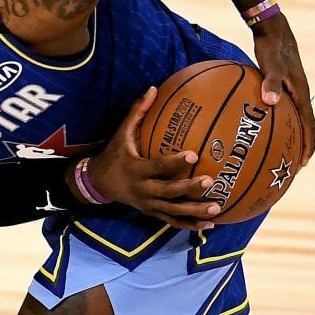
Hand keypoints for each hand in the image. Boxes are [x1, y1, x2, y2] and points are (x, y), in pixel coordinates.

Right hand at [86, 87, 223, 230]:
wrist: (98, 183)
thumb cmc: (114, 154)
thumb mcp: (122, 133)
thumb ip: (137, 112)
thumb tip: (153, 88)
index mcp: (137, 170)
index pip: (158, 166)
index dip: (175, 162)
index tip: (193, 154)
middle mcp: (143, 190)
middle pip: (168, 193)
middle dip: (189, 189)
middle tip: (209, 181)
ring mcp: (148, 205)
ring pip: (173, 211)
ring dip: (195, 212)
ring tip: (216, 209)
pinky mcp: (152, 213)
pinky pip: (172, 221)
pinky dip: (190, 225)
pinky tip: (210, 226)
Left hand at [252, 17, 314, 165]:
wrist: (274, 29)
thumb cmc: (271, 47)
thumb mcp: (271, 65)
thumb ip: (271, 83)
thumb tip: (270, 102)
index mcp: (301, 93)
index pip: (309, 126)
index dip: (307, 146)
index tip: (302, 164)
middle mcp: (300, 93)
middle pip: (306, 126)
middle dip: (303, 146)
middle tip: (294, 166)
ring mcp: (293, 90)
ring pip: (297, 118)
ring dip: (294, 135)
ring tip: (282, 152)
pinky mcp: (284, 85)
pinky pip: (285, 108)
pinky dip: (280, 121)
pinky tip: (265, 126)